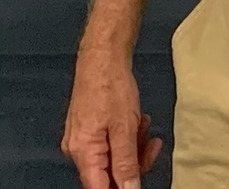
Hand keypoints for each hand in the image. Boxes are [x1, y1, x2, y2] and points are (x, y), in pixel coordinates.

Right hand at [62, 47, 163, 188]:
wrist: (102, 53)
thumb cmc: (110, 84)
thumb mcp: (125, 128)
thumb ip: (126, 164)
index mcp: (83, 152)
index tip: (139, 182)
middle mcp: (76, 149)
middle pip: (107, 176)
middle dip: (133, 165)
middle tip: (151, 147)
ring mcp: (80, 138)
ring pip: (110, 159)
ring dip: (132, 149)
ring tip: (144, 127)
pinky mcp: (87, 128)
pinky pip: (107, 144)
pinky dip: (124, 138)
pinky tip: (136, 123)